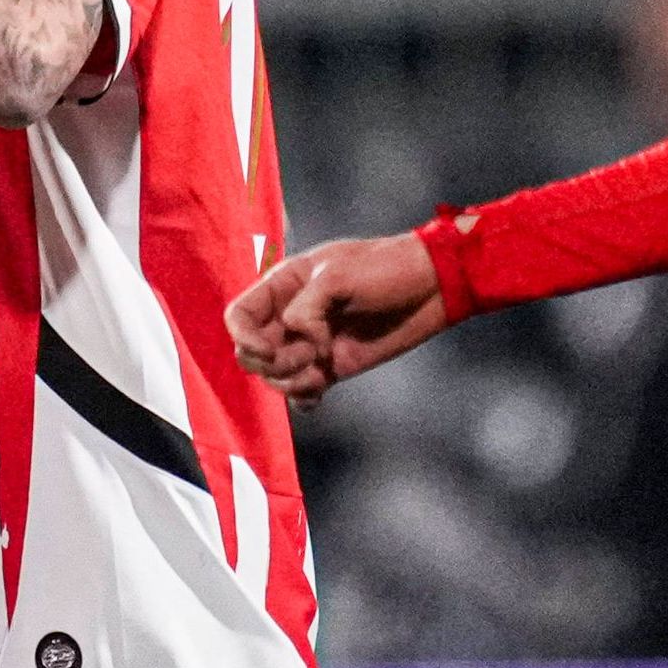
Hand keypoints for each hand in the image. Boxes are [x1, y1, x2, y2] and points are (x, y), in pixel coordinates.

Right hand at [227, 230, 447, 407]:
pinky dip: (304, 399)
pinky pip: (301, 394)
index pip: (238, 316)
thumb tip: (300, 340)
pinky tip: (321, 392)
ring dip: (291, 381)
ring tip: (322, 369)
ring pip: (274, 378)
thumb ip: (306, 307)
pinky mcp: (331, 367)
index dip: (242, 337)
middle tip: (311, 353)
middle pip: (250, 354)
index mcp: (283, 286)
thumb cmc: (385, 268)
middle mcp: (290, 318)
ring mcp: (310, 345)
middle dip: (272, 363)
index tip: (265, 350)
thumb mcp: (338, 275)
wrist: (430, 286)